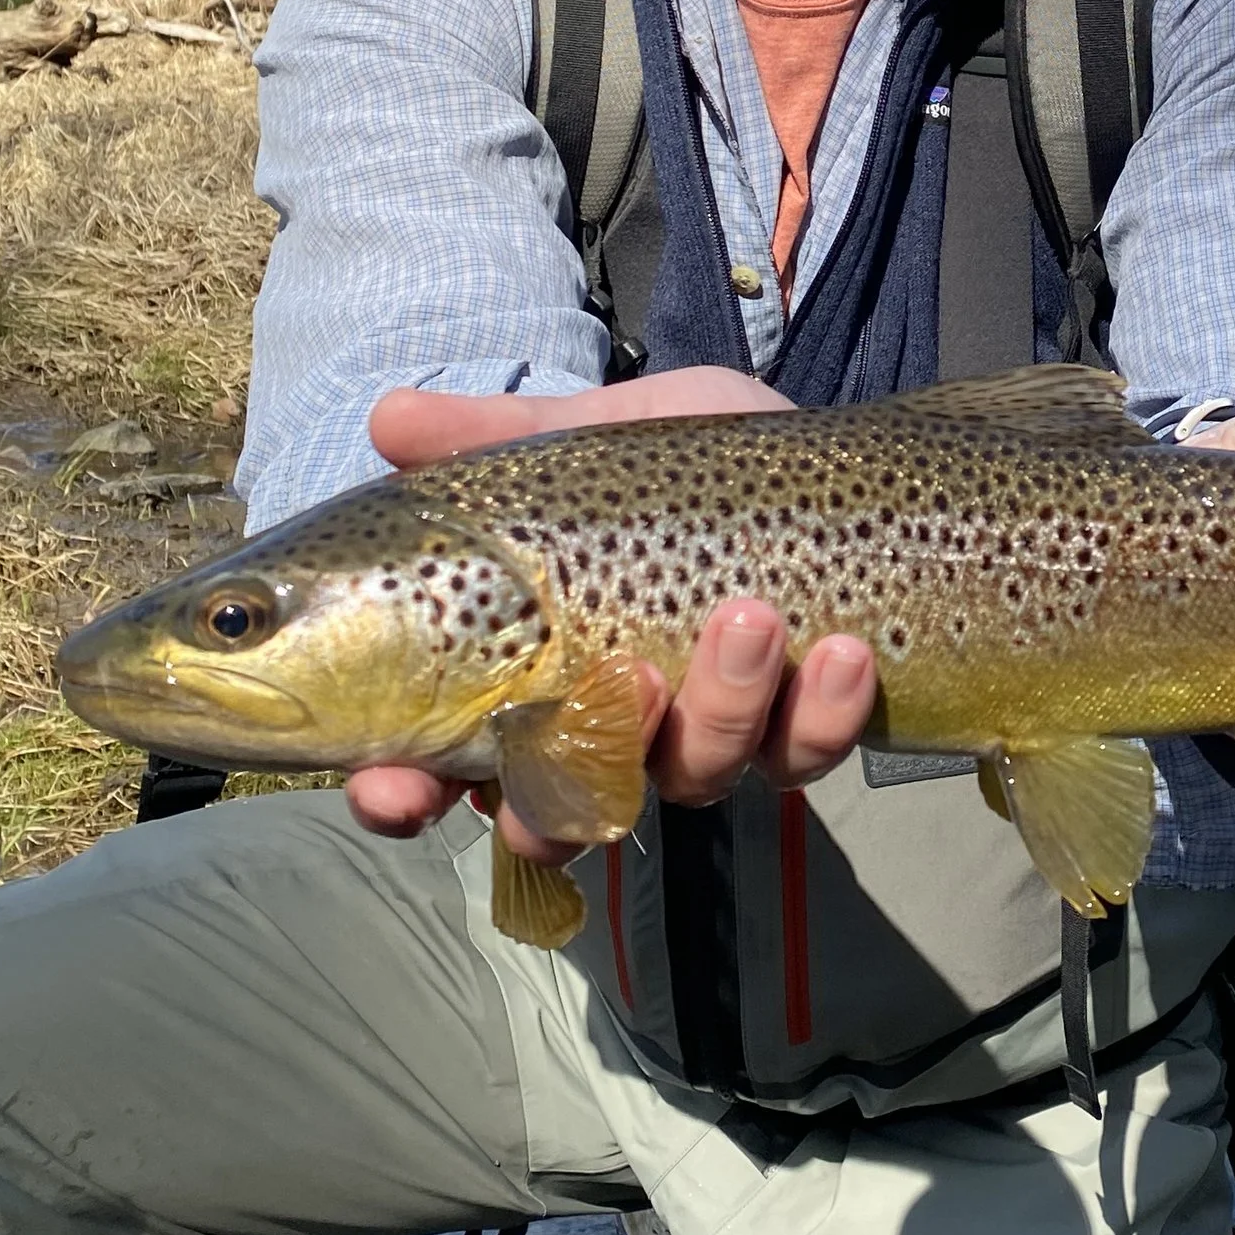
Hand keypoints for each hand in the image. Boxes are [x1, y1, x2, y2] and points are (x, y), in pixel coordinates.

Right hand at [345, 370, 878, 857]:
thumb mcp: (583, 440)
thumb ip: (490, 439)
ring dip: (720, 708)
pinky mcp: (795, 731)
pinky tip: (846, 651)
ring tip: (753, 617)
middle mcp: (605, 732)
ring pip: (691, 777)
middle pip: (560, 816)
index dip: (402, 795)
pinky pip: (802, 756)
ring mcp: (699, 739)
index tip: (395, 788)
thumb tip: (388, 418)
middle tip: (618, 685)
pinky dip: (823, 715)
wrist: (803, 454)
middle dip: (571, 793)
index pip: (437, 770)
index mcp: (524, 679)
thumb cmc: (672, 465)